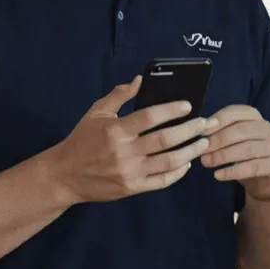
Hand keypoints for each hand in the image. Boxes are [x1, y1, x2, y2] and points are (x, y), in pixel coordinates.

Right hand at [47, 75, 212, 203]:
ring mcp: (130, 172)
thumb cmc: (82, 141)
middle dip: (189, 130)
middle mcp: (124, 152)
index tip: (188, 105)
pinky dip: (178, 172)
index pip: (149, 117)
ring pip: (168, 162)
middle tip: (205, 123)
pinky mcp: (132, 188)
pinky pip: (161, 181)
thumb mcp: (96, 113)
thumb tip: (140, 80)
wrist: (64, 176)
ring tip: (203, 142)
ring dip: (190, 151)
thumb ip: (119, 95)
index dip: (171, 110)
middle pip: (165, 140)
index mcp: (116, 130)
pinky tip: (187, 163)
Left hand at [200, 104, 269, 200]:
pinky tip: (218, 175)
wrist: (263, 180)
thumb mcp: (231, 140)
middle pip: (241, 130)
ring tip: (206, 162)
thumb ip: (218, 132)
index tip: (202, 131)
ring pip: (247, 149)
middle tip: (201, 150)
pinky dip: (233, 171)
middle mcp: (266, 128)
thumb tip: (200, 131)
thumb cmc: (243, 156)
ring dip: (223, 156)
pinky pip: (252, 167)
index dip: (219, 120)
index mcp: (254, 117)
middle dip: (218, 140)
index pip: (236, 112)